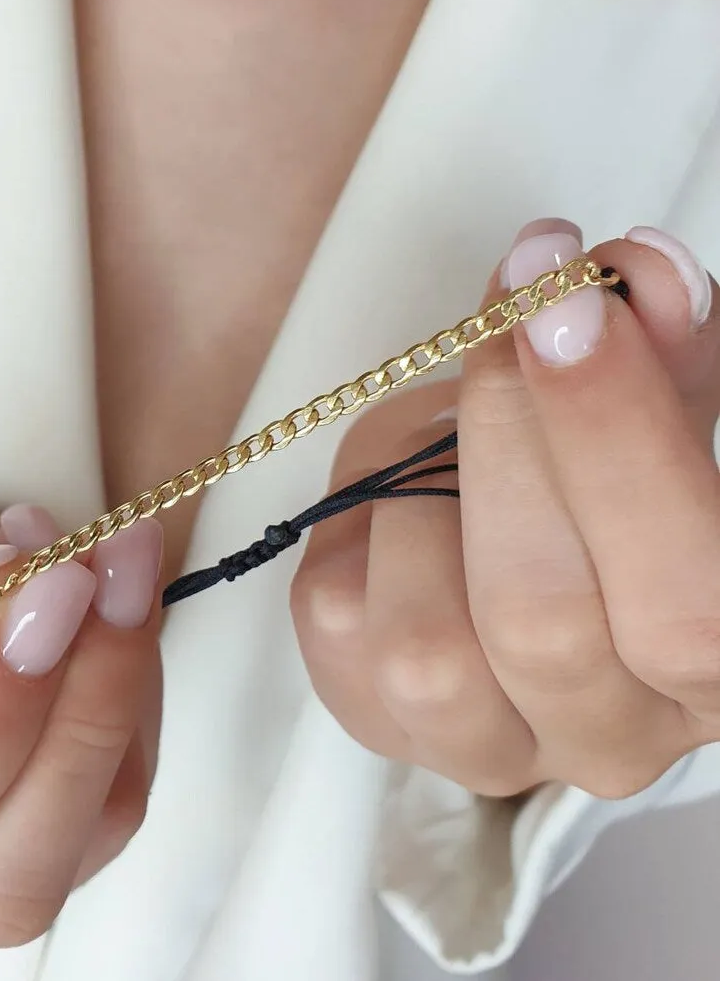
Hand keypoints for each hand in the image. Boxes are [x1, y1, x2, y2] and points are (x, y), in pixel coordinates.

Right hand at [0, 504, 162, 956]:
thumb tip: (32, 601)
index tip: (51, 595)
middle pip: (10, 872)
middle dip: (80, 708)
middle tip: (109, 577)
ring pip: (93, 827)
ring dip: (124, 682)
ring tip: (119, 563)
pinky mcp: (70, 847)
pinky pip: (129, 782)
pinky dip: (137, 685)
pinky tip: (116, 604)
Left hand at [292, 219, 719, 798]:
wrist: (498, 541)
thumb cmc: (591, 481)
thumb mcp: (646, 415)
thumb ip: (659, 356)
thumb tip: (640, 274)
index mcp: (712, 670)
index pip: (687, 602)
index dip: (618, 444)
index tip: (569, 300)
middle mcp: (606, 736)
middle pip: (540, 622)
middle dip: (510, 440)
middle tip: (506, 317)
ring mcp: (483, 745)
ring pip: (427, 640)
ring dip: (424, 492)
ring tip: (448, 432)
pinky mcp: (374, 717)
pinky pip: (338, 617)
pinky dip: (358, 523)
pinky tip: (396, 494)